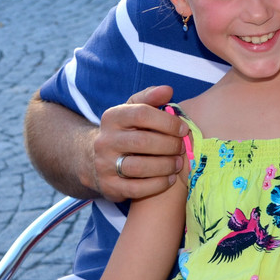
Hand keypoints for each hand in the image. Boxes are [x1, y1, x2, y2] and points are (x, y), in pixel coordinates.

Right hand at [93, 85, 186, 201]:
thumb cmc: (126, 131)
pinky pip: (137, 189)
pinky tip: (169, 179)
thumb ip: (150, 98)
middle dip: (169, 145)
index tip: (183, 128)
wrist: (95, 160)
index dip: (167, 121)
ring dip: (165, 166)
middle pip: (142, 142)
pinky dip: (158, 185)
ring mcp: (104, 165)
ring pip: (139, 167)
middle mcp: (105, 140)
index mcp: (112, 117)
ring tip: (177, 164)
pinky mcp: (109, 186)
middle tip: (182, 148)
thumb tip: (168, 90)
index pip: (141, 114)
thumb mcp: (133, 110)